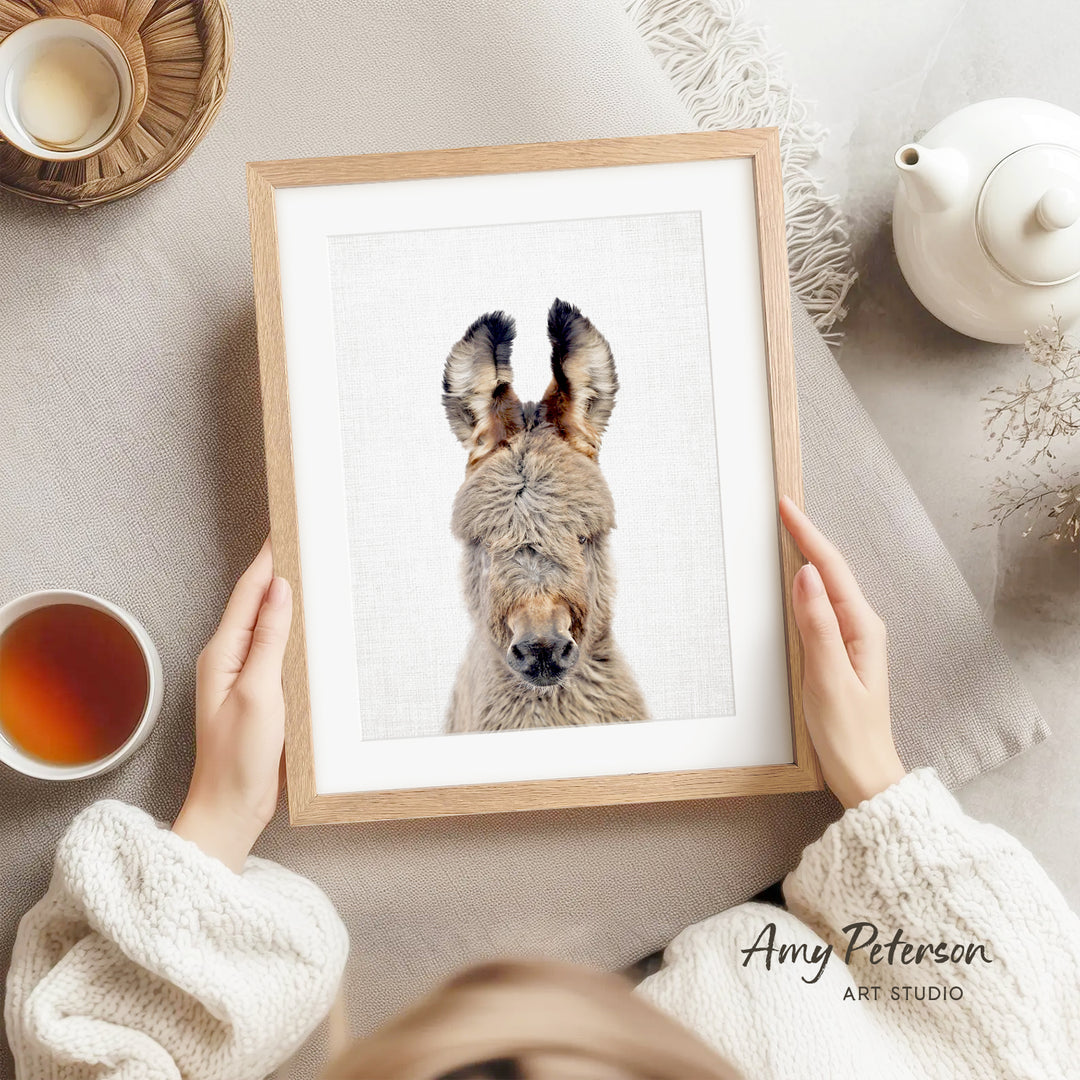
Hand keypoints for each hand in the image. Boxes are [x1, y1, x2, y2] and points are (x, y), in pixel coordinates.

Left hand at [172, 539, 292, 870]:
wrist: (231, 809)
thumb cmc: (239, 758)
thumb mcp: (259, 693)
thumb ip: (269, 639)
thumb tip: (279, 589)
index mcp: (222, 653)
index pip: (249, 592)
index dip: (268, 558)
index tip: (287, 528)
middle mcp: (229, 659)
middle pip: (256, 602)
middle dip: (278, 569)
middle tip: (305, 540)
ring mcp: (244, 676)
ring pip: (267, 624)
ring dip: (286, 597)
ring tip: (311, 570)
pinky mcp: (260, 693)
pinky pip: (276, 649)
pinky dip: (293, 629)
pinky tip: (310, 624)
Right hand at [779, 496, 904, 809]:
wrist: (865, 775)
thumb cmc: (848, 734)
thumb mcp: (828, 678)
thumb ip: (817, 626)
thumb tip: (807, 576)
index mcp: (861, 628)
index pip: (831, 569)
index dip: (807, 535)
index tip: (786, 506)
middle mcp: (861, 627)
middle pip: (831, 569)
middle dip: (807, 536)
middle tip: (783, 508)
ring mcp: (852, 639)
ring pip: (827, 585)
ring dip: (808, 556)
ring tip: (788, 531)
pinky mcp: (841, 652)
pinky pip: (822, 606)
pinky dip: (807, 584)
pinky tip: (796, 580)